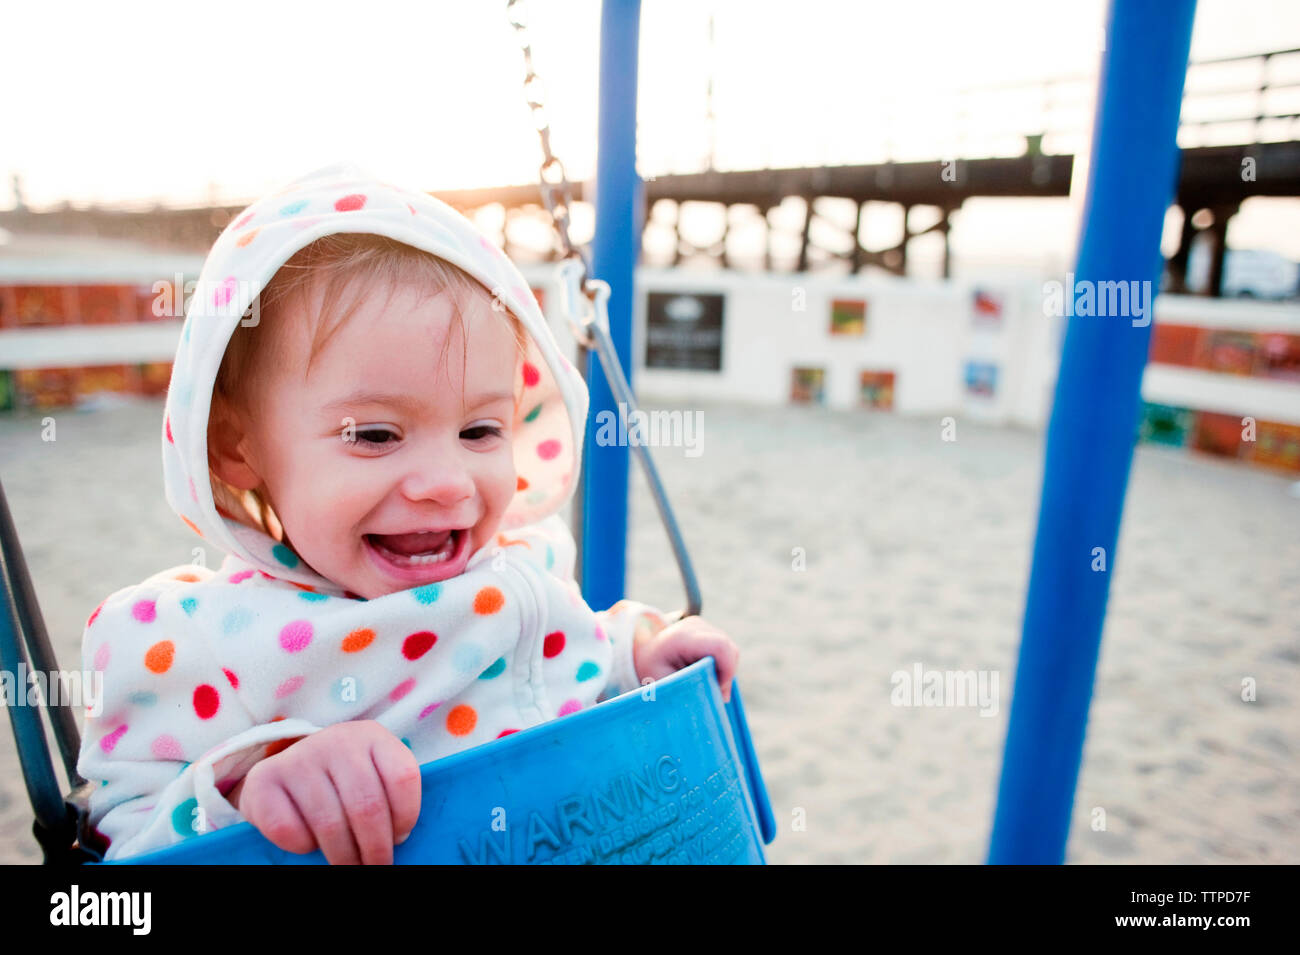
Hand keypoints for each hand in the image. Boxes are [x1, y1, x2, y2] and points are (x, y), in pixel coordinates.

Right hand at [227, 720, 421, 864]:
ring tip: (350, 865)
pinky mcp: (264, 779)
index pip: (402, 777)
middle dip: (376, 848)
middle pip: (367, 805)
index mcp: (372, 736)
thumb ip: (388, 797)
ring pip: (330, 823)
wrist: (284, 772)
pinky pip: (289, 830)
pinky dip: (303, 847)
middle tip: (376, 866)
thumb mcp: (372, 776)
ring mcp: (299, 757)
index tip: (399, 838)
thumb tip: (399, 840)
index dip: (405, 816)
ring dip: (343, 855)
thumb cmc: (341, 783)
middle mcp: (337, 740)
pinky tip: (310, 843)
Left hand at [633, 616, 739, 701]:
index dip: (727, 670)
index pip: (720, 647)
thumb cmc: (652, 673)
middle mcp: (693, 625)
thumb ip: (693, 690)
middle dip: (727, 675)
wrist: (642, 654)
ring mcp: (701, 625)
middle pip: (729, 649)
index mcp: (681, 638)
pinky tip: (707, 674)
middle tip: (713, 694)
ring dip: (725, 671)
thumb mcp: (667, 685)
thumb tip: (721, 699)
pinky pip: (726, 649)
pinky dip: (722, 665)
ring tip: (707, 683)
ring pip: (731, 650)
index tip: (718, 691)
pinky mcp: (706, 629)